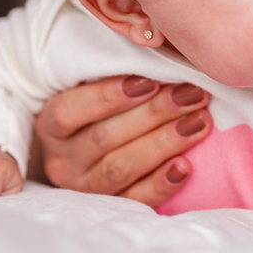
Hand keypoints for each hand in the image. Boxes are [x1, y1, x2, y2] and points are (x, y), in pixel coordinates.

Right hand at [32, 75, 211, 206]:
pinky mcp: (109, 207)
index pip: (69, 111)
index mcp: (53, 125)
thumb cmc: (103, 109)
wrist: (90, 157)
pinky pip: (134, 201)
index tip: (149, 80)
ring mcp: (84, 187)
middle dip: (153, 114)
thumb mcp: (93, 88)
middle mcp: (63, 159)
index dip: (107, 96)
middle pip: (104, 138)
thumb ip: (116, 71)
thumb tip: (158, 45)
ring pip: (120, 168)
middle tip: (192, 95)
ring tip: (199, 122)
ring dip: (164, 143)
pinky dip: (161, 184)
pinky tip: (186, 167)